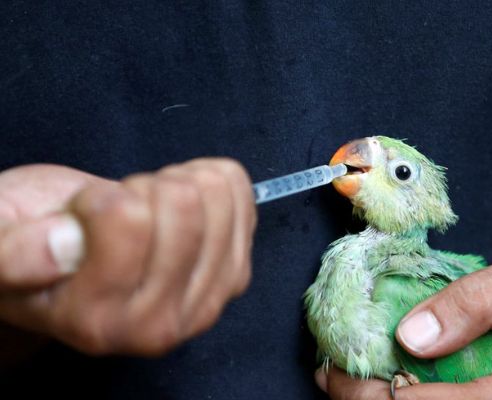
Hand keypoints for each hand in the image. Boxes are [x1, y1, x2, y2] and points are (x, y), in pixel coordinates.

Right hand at [0, 159, 255, 355]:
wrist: (78, 266)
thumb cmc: (33, 247)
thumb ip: (11, 253)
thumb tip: (61, 247)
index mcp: (96, 322)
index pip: (129, 219)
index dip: (99, 198)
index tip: (84, 217)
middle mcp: (160, 325)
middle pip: (182, 204)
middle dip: (139, 190)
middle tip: (119, 212)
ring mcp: (208, 301)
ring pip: (215, 194)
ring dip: (173, 184)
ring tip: (146, 208)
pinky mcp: (236, 273)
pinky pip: (239, 190)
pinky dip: (205, 178)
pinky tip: (177, 202)